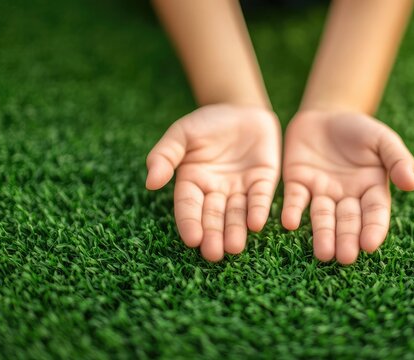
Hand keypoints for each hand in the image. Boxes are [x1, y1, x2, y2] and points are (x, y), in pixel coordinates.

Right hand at [146, 104, 280, 261]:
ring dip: (236, 231)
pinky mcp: (263, 181)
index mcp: (192, 182)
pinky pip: (260, 198)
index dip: (190, 223)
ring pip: (237, 213)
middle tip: (214, 255)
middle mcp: (216, 191)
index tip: (192, 239)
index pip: (189, 207)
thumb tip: (151, 182)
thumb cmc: (207, 122)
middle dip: (214, 236)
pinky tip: (257, 224)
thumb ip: (165, 155)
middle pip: (214, 217)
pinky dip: (258, 210)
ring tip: (235, 248)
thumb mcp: (182, 133)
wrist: (241, 107)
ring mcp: (240, 188)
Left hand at [281, 110, 413, 263]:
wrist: (325, 113)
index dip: (373, 229)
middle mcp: (346, 197)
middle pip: (347, 221)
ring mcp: (321, 193)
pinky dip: (293, 211)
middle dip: (346, 239)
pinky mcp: (298, 184)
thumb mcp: (382, 138)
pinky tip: (289, 223)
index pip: (375, 213)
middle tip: (344, 258)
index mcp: (371, 189)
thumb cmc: (359, 128)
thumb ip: (397, 158)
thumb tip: (411, 184)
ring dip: (322, 235)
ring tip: (322, 254)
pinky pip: (295, 200)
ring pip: (322, 217)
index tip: (370, 245)